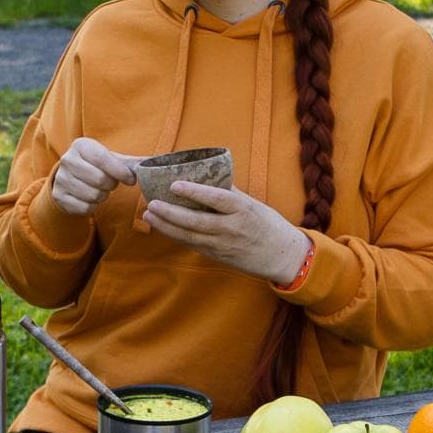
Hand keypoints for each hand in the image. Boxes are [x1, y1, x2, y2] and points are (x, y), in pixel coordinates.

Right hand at [49, 137, 140, 215]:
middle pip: (99, 180)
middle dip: (111, 185)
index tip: (130, 179)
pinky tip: (91, 198)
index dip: (120, 172)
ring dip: (103, 196)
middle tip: (111, 183)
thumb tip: (158, 163)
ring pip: (93, 195)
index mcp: (81, 145)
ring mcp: (61, 179)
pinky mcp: (58, 196)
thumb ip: (132, 163)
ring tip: (101, 190)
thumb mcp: (112, 159)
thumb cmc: (97, 166)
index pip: (103, 159)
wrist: (70, 178)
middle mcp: (67, 160)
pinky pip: (84, 208)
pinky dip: (93, 206)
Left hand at [144, 182, 310, 284]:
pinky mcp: (218, 257)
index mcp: (242, 210)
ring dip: (167, 226)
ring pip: (189, 236)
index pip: (215, 199)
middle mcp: (231, 228)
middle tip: (152, 203)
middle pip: (195, 222)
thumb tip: (206, 176)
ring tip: (150, 215)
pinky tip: (164, 227)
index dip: (194, 192)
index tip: (175, 184)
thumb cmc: (268, 224)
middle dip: (170, 213)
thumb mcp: (252, 204)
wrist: (282, 256)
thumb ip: (229, 192)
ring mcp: (223, 245)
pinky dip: (177, 236)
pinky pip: (193, 245)